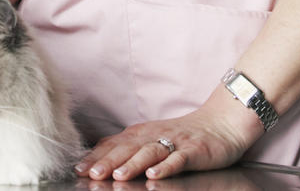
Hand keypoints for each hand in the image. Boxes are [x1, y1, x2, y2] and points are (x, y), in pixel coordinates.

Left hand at [75, 86, 265, 180]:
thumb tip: (96, 158)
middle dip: (108, 161)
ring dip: (133, 164)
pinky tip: (156, 174)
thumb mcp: (150, 138)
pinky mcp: (193, 150)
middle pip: (127, 148)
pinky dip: (166, 166)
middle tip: (92, 174)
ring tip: (118, 175)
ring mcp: (174, 142)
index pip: (113, 144)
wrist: (220, 124)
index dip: (96, 157)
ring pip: (150, 152)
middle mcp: (154, 136)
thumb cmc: (182, 136)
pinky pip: (179, 159)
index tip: (78, 169)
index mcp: (140, 134)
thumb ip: (126, 147)